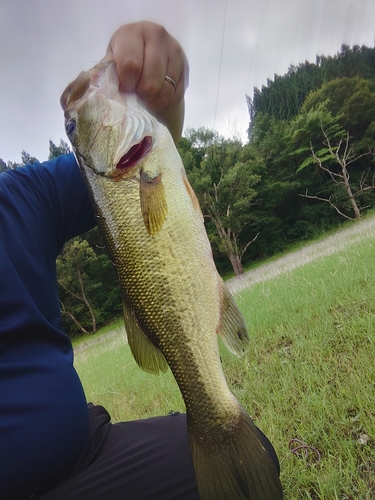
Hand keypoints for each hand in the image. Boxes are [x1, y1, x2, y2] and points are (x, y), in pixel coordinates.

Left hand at [101, 21, 188, 142]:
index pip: (131, 65)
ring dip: (155, 101)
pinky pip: (177, 94)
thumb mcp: (112, 61)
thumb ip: (108, 73)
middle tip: (137, 96)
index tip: (125, 89)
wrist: (146, 54)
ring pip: (166, 89)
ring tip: (147, 99)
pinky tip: (158, 97)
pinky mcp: (185, 65)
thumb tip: (105, 92)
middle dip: (142, 95)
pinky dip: (167, 101)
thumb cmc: (123, 59)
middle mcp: (156, 35)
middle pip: (151, 81)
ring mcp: (173, 50)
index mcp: (132, 33)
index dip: (127, 85)